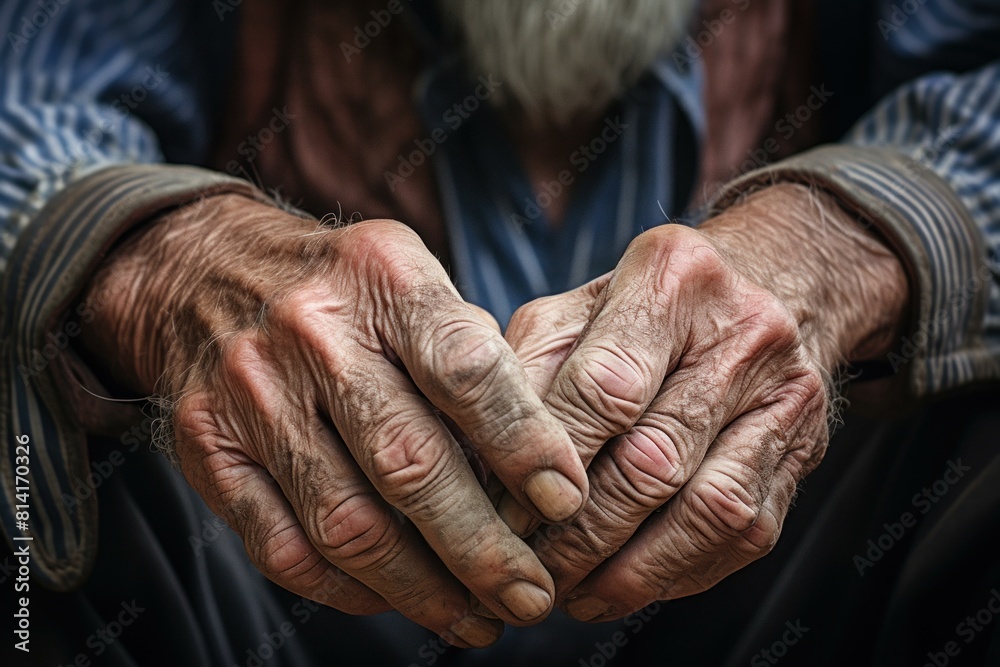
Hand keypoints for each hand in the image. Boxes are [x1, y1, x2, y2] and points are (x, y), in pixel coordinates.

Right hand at [80, 194, 588, 645]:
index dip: (522, 442)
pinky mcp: (208, 448)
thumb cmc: (342, 289)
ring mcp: (252, 394)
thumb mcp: (411, 277)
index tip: (567, 501)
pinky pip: (283, 546)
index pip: (465, 368)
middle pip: (408, 462)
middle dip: (482, 547)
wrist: (202, 273)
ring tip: (477, 617)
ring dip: (422, 589)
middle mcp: (313, 333)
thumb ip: (468, 352)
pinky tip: (397, 601)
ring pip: (347, 522)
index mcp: (383, 278)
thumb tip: (537, 460)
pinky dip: (348, 591)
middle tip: (532, 595)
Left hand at [504, 184, 907, 619]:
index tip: (501, 517)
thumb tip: (482, 464)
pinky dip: (677, 573)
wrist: (779, 282)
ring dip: (630, 571)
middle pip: (652, 461)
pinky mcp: (804, 451)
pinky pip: (742, 534)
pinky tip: (626, 585)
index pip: (602, 390)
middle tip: (527, 571)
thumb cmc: (651, 304)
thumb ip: (526, 372)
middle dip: (580, 535)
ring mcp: (786, 396)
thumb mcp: (577, 307)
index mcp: (670, 278)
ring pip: (706, 511)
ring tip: (572, 594)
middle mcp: (740, 333)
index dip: (547, 467)